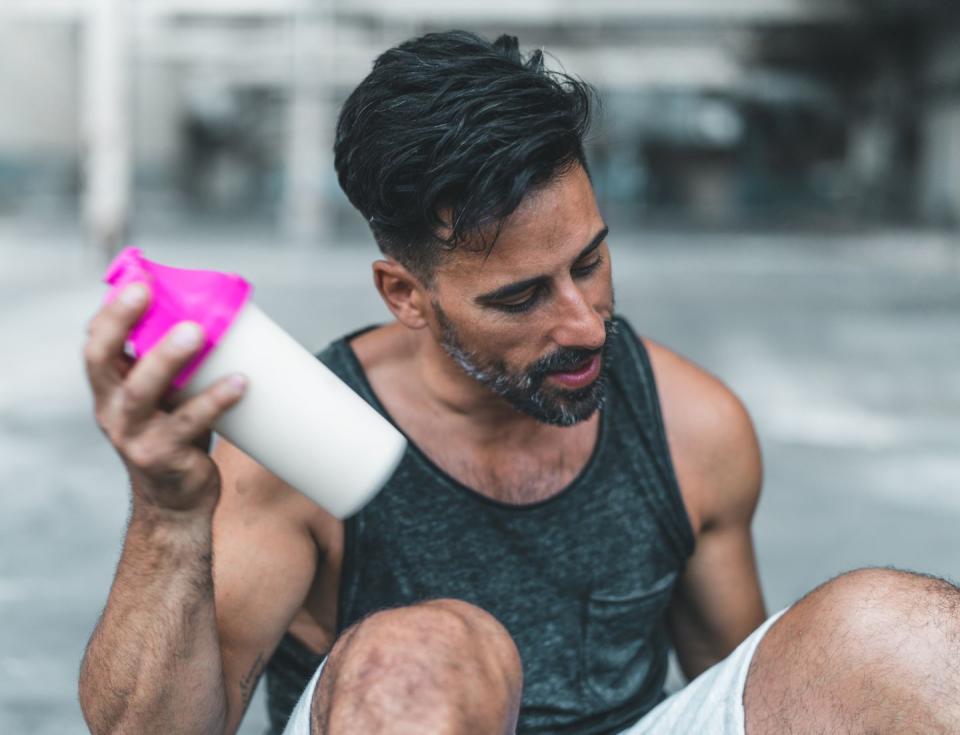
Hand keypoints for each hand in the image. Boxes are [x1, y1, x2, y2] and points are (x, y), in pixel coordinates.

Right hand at [84, 283, 246, 514]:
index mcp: (109, 389)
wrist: (176, 503)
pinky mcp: (162, 455)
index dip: (110, 312)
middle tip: (148, 292)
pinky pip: (190, 423)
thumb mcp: (164, 398)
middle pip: (102, 360)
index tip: (136, 281)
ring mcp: (133, 435)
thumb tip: (217, 310)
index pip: (95, 343)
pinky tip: (241, 382)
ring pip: (142, 391)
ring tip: (197, 332)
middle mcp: (112, 409)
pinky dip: (216, 399)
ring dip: (167, 358)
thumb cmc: (176, 436)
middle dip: (122, 322)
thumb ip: (174, 365)